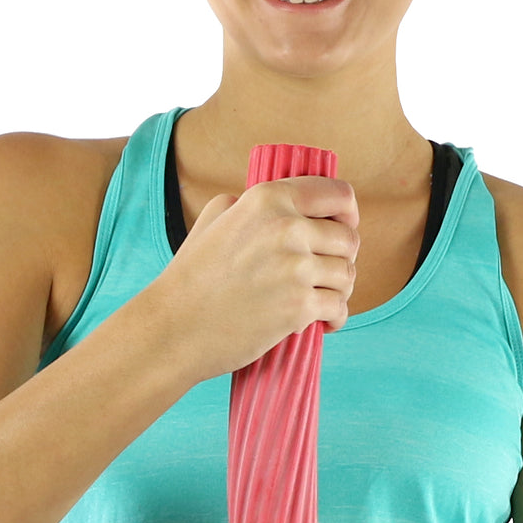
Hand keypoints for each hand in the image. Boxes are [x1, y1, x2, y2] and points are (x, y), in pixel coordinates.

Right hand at [150, 176, 359, 383]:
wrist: (174, 327)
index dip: (348, 213)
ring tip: (322, 298)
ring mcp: (295, 268)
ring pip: (347, 275)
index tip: (343, 227)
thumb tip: (281, 205)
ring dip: (340, 289)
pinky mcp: (299, 307)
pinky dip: (336, 317)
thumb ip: (249, 203)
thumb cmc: (191, 277)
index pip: (338, 194)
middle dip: (342, 258)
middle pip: (348, 239)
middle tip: (326, 274)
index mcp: (268, 199)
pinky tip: (323, 321)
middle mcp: (287, 228)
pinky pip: (340, 308)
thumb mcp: (214, 219)